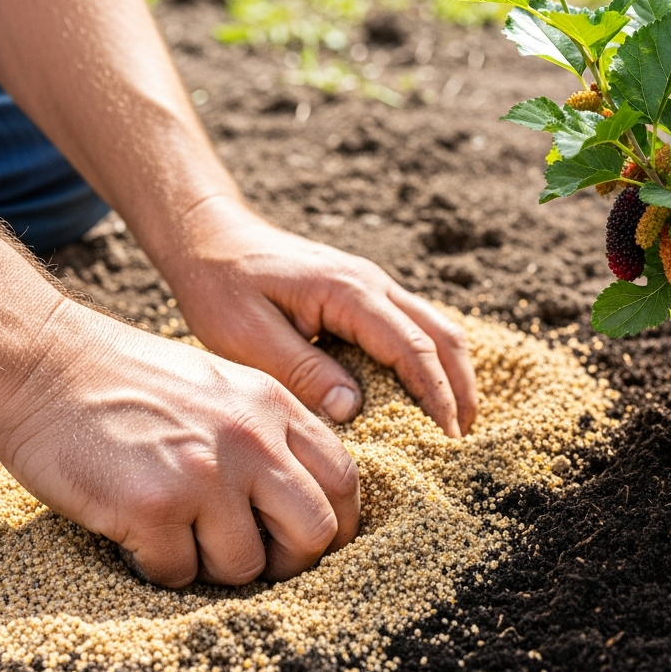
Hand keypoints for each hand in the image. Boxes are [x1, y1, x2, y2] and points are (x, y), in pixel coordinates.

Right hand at [0, 301, 359, 586]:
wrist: (44, 362)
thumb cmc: (130, 380)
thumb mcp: (222, 385)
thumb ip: (269, 430)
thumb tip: (305, 498)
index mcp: (274, 407)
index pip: (342, 480)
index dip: (335, 524)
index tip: (310, 542)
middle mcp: (251, 440)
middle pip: (314, 532)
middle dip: (290, 561)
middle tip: (254, 561)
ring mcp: (204, 475)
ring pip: (245, 565)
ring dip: (213, 567)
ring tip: (179, 538)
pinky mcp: (153, 508)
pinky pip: (178, 573)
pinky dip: (158, 567)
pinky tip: (135, 534)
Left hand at [157, 197, 477, 436]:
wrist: (208, 234)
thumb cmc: (220, 284)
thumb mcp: (247, 336)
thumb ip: (303, 370)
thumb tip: (353, 408)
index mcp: (349, 292)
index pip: (412, 348)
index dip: (436, 394)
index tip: (447, 437)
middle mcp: (372, 283)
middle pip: (441, 334)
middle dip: (459, 387)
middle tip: (463, 437)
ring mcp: (371, 284)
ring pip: (434, 327)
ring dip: (451, 373)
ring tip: (453, 421)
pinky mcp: (361, 294)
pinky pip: (412, 325)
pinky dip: (429, 359)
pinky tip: (422, 392)